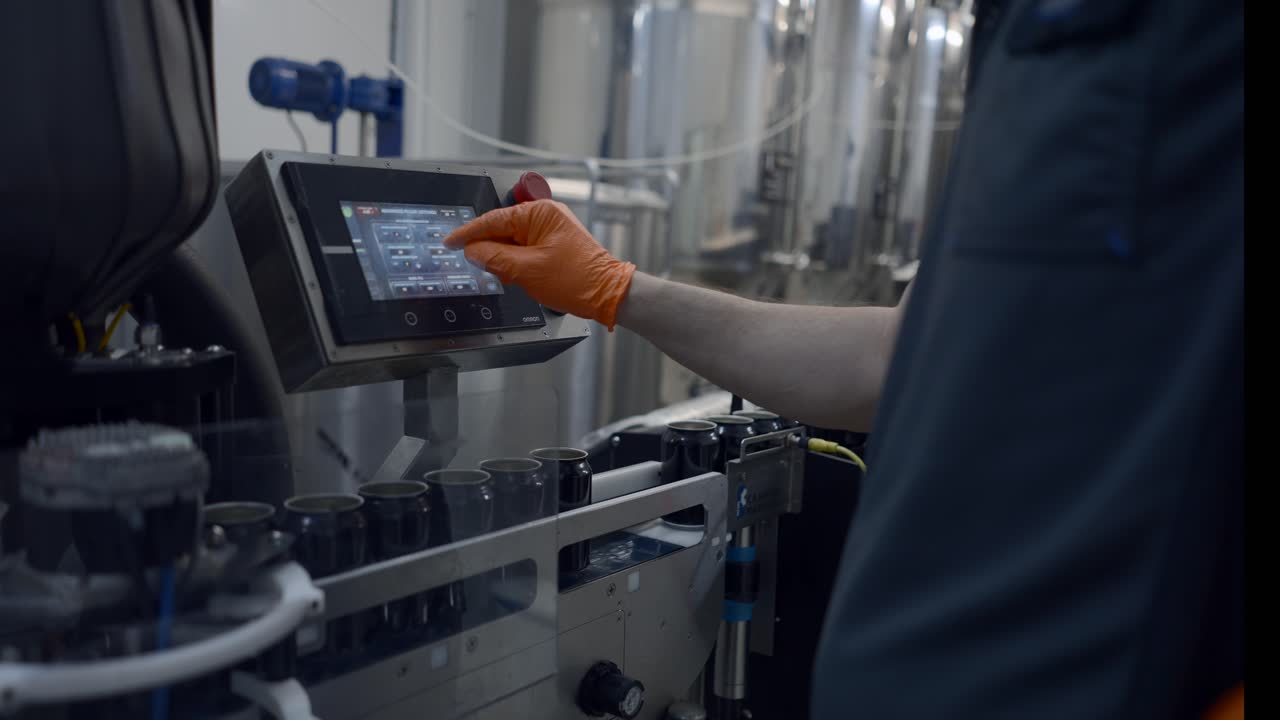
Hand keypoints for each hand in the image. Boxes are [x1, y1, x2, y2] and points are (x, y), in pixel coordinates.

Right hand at [444, 199, 635, 329]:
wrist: (608, 294)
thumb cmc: (578, 279)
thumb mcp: (527, 270)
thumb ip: (494, 258)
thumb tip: (473, 251)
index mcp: (539, 213)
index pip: (493, 219)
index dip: (468, 233)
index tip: (450, 241)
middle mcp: (545, 216)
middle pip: (502, 230)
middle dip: (490, 250)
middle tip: (479, 267)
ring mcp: (550, 230)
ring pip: (512, 243)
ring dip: (506, 261)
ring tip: (515, 277)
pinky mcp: (553, 245)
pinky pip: (524, 251)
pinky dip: (516, 264)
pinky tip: (520, 278)